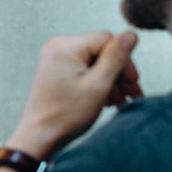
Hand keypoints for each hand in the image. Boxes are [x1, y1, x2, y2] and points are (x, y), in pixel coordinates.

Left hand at [7, 30, 141, 158]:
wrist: (39, 136)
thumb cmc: (65, 115)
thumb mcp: (99, 84)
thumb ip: (117, 57)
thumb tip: (130, 34)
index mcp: (66, 45)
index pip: (108, 40)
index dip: (125, 61)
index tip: (133, 82)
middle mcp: (58, 47)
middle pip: (101, 51)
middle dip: (119, 73)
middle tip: (132, 93)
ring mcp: (55, 59)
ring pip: (94, 62)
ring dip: (110, 80)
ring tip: (121, 101)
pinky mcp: (55, 71)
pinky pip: (82, 70)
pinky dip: (96, 83)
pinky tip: (106, 100)